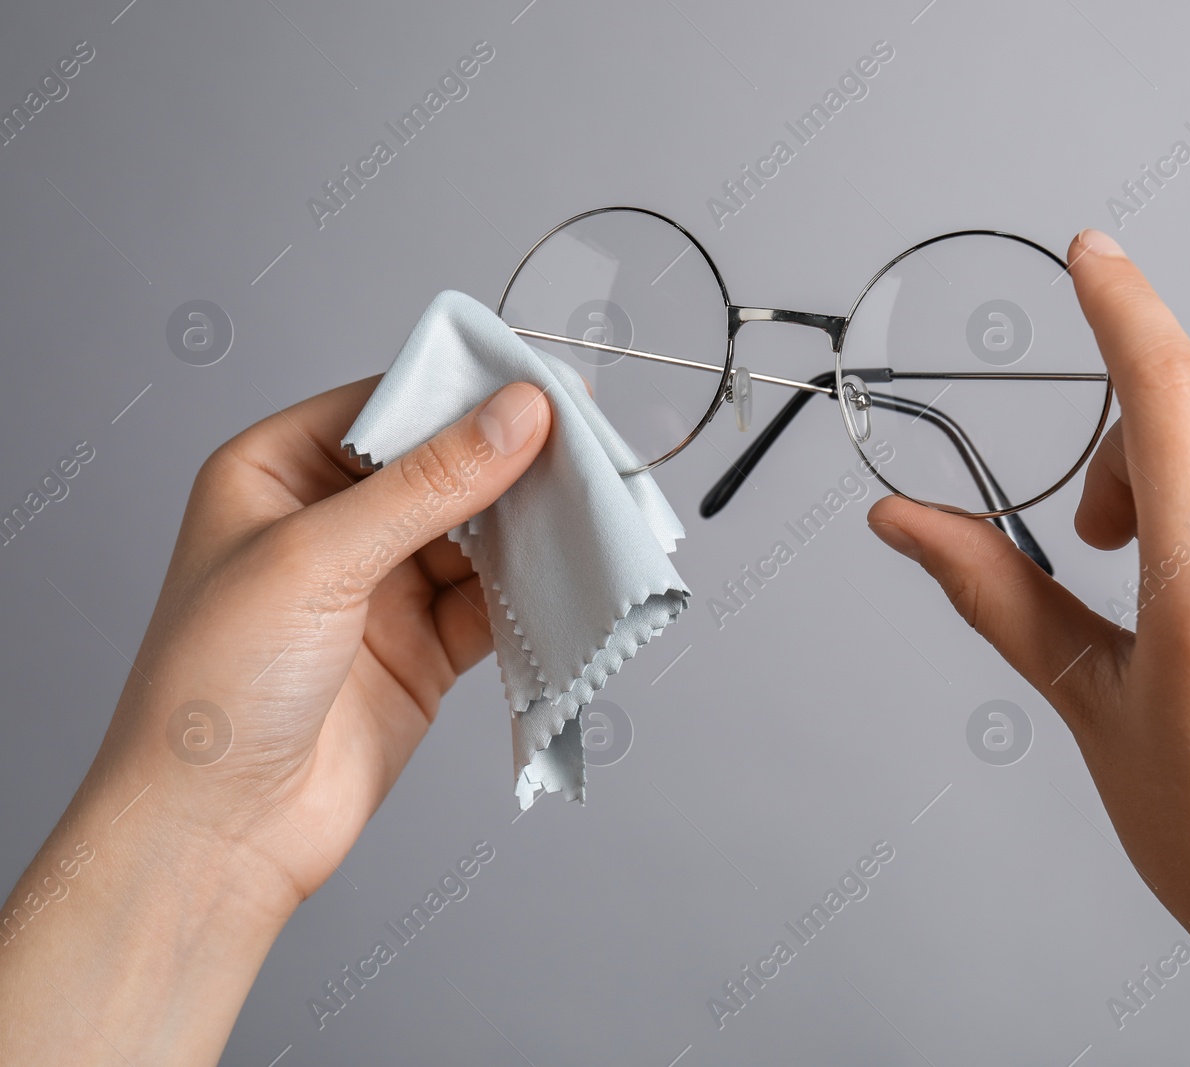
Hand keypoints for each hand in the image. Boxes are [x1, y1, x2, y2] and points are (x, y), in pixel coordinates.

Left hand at [0, 377, 549, 1064]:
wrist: (218, 833)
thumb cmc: (215, 688)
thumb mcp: (318, 559)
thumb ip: (428, 486)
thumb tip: (517, 416)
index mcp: (277, 473)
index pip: (390, 407)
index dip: (467, 392)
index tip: (545, 386)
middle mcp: (331, 523)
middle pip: (445, 466)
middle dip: (513, 459)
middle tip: (591, 442)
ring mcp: (381, 587)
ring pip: (479, 533)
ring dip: (533, 524)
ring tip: (597, 504)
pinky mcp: (424, 648)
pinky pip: (494, 600)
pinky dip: (535, 588)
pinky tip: (573, 571)